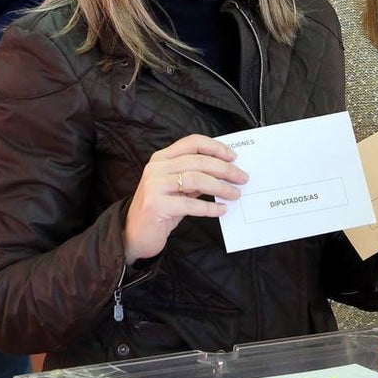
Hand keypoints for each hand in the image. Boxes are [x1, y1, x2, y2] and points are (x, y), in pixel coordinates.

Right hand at [124, 134, 247, 262]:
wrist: (134, 234)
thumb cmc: (161, 209)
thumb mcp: (178, 188)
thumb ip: (196, 176)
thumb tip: (227, 171)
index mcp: (161, 158)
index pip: (192, 142)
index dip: (216, 147)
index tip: (234, 157)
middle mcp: (156, 168)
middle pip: (198, 161)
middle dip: (225, 170)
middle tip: (243, 178)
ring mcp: (154, 186)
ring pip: (196, 179)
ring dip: (221, 187)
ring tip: (235, 194)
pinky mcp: (156, 205)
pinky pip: (190, 204)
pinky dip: (210, 207)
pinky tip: (222, 210)